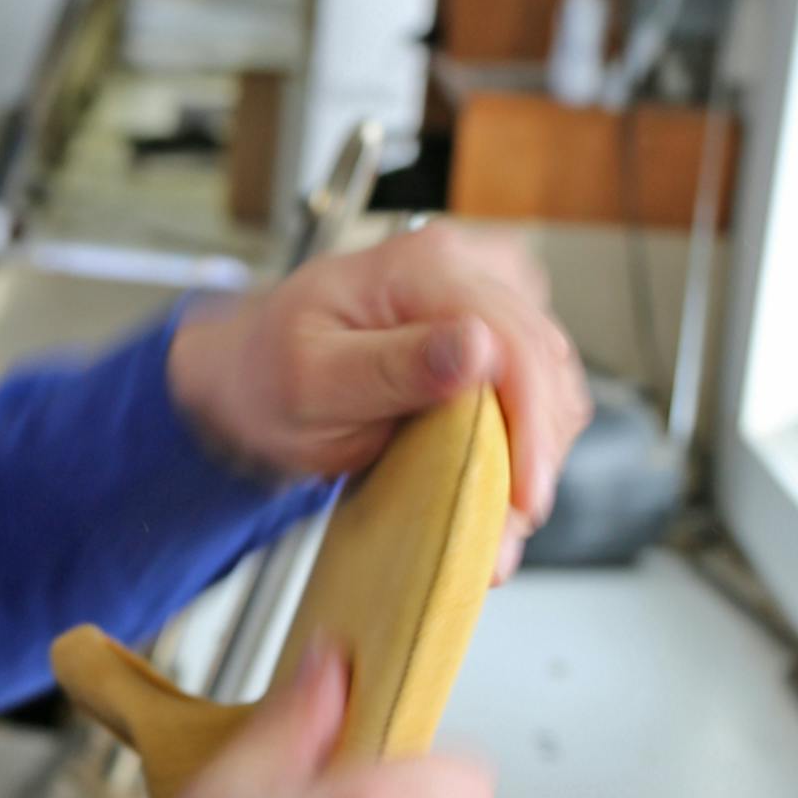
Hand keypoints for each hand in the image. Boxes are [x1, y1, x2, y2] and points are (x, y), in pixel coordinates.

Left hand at [168, 225, 590, 576]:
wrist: (247, 375)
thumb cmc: (265, 375)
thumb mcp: (311, 381)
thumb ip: (391, 367)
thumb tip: (476, 347)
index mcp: (418, 267)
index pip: (512, 338)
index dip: (530, 423)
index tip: (523, 495)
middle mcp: (462, 266)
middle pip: (543, 361)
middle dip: (533, 453)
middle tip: (503, 530)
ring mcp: (482, 293)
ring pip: (551, 377)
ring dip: (533, 452)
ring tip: (495, 519)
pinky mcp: (491, 327)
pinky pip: (536, 384)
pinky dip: (524, 439)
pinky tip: (495, 482)